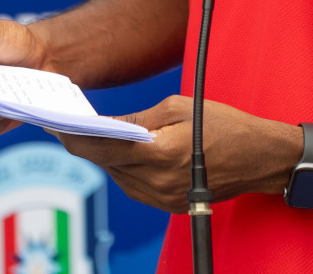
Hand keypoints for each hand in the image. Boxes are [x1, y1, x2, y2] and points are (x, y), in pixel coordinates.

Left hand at [55, 95, 302, 212]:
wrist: (259, 159)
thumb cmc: (223, 125)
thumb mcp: (178, 107)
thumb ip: (136, 118)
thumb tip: (104, 123)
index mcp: (159, 153)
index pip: (101, 146)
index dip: (72, 134)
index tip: (52, 122)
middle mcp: (157, 182)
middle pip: (105, 162)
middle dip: (84, 142)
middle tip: (65, 123)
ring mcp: (161, 198)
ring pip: (116, 175)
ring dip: (103, 156)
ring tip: (90, 134)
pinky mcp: (166, 204)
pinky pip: (132, 185)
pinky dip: (123, 167)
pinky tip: (120, 151)